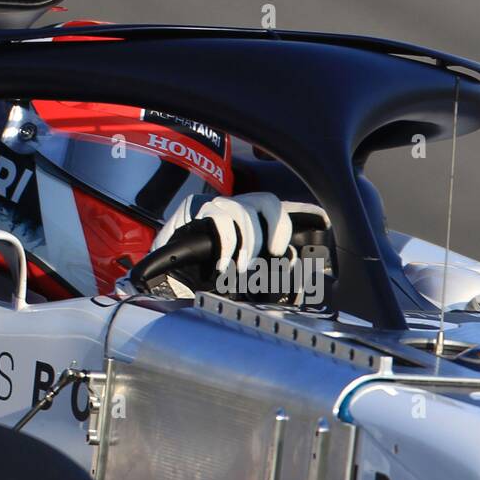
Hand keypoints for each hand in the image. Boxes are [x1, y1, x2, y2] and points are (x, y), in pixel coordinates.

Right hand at [152, 193, 328, 274]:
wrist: (160, 277)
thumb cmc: (202, 277)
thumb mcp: (242, 275)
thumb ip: (265, 272)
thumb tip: (294, 275)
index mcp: (250, 221)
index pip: (279, 210)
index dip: (301, 215)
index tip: (320, 227)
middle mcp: (236, 208)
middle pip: (268, 201)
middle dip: (277, 227)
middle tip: (274, 253)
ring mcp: (215, 206)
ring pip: (244, 209)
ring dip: (249, 241)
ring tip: (243, 267)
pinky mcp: (195, 210)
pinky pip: (220, 216)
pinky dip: (227, 243)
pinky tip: (222, 265)